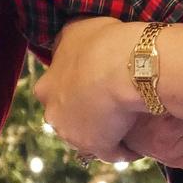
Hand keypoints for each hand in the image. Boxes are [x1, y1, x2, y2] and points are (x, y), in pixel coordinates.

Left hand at [34, 16, 144, 160]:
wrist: (124, 67)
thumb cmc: (101, 43)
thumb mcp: (76, 30)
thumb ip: (68, 43)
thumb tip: (72, 46)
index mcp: (46, 87)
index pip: (56, 92)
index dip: (76, 87)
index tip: (93, 83)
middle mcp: (54, 113)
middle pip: (69, 116)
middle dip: (85, 112)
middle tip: (109, 104)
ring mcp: (74, 134)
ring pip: (89, 135)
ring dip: (104, 130)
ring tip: (126, 124)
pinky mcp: (98, 148)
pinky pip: (111, 152)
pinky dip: (123, 149)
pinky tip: (136, 145)